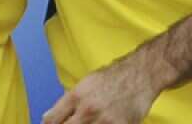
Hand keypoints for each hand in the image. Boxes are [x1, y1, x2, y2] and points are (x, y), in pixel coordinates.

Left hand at [41, 55, 158, 123]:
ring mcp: (105, 121)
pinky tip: (106, 121)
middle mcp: (88, 110)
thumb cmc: (116, 76)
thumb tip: (47, 117)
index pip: (51, 121)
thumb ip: (67, 102)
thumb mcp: (86, 83)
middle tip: (75, 123)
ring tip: (93, 120)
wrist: (143, 73)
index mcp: (77, 96)